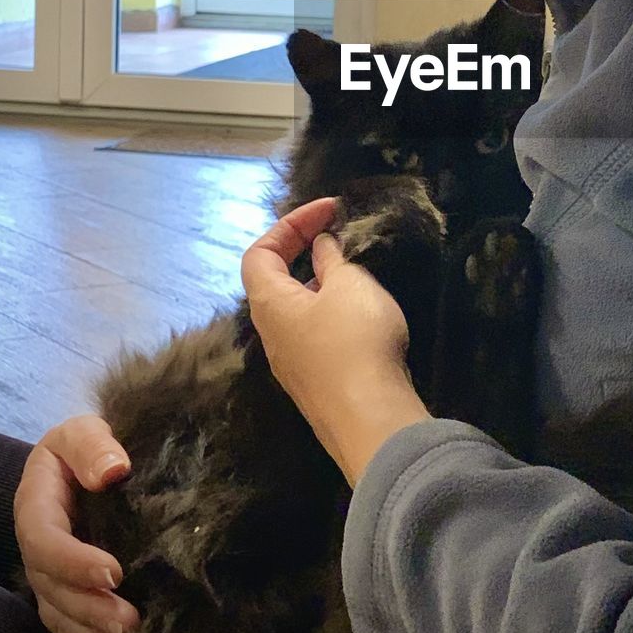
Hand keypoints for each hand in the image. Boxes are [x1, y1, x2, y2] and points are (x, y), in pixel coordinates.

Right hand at [14, 415, 140, 632]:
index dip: (74, 562)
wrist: (83, 464)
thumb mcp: (82, 432)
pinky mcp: (69, 592)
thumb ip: (92, 445)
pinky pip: (74, 627)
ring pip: (62, 616)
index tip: (114, 572)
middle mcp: (39, 549)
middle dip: (90, 608)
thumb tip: (113, 470)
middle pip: (53, 589)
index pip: (45, 542)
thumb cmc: (84, 447)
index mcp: (36, 507)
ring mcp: (51, 575)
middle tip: (132, 621)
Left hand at [242, 198, 431, 486]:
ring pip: (296, 309)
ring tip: (354, 269)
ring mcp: (292, 364)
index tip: (329, 211)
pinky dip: (330, 310)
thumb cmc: (355, 342)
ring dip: (320, 281)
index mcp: (269, 303)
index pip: (259, 252)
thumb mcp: (350, 286)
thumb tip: (321, 248)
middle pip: (274, 281)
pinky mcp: (316, 384)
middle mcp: (271, 334)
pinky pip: (314, 334)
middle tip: (338, 234)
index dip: (290, 224)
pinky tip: (361, 313)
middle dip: (303, 250)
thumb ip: (333, 260)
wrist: (373, 421)